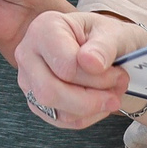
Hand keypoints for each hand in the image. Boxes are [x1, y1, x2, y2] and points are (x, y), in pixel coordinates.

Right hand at [15, 10, 146, 128]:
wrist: (103, 47)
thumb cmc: (106, 36)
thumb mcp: (113, 33)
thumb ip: (104, 46)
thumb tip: (91, 63)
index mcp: (45, 27)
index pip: (65, 66)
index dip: (96, 76)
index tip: (118, 71)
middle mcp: (28, 53)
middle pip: (50, 91)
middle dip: (91, 99)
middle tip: (118, 89)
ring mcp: (28, 79)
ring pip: (55, 110)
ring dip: (92, 109)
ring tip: (112, 93)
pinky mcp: (35, 100)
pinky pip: (59, 120)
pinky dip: (86, 117)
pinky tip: (99, 102)